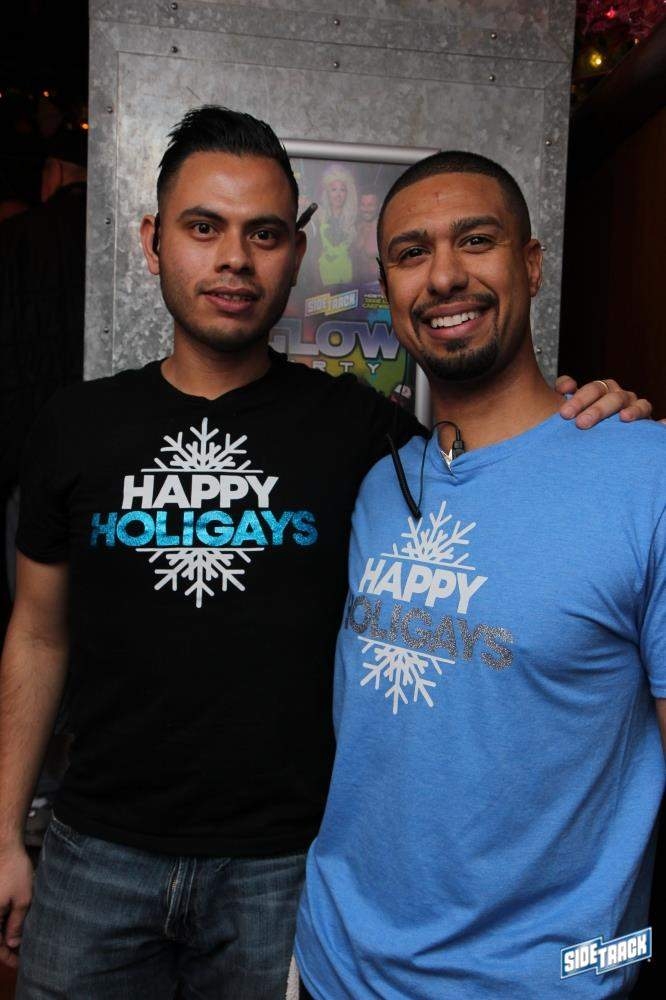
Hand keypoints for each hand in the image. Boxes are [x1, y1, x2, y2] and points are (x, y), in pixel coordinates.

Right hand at [0, 846, 32, 967]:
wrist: (4, 846)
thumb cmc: (14, 870)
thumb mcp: (22, 899)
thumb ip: (16, 924)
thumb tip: (12, 944)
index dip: (7, 958)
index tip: (20, 963)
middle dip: (6, 947)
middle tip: (22, 953)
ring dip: (4, 936)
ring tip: (21, 940)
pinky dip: (2, 924)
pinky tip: (14, 925)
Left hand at [556, 376, 652, 428]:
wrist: (603, 439)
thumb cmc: (584, 420)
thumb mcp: (572, 407)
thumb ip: (563, 391)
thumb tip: (566, 386)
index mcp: (602, 390)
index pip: (593, 389)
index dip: (579, 399)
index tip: (564, 414)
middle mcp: (618, 395)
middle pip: (611, 396)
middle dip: (596, 409)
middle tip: (581, 424)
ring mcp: (632, 405)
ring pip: (632, 403)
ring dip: (629, 410)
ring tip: (622, 419)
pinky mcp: (644, 418)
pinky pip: (648, 412)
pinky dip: (649, 415)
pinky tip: (649, 420)